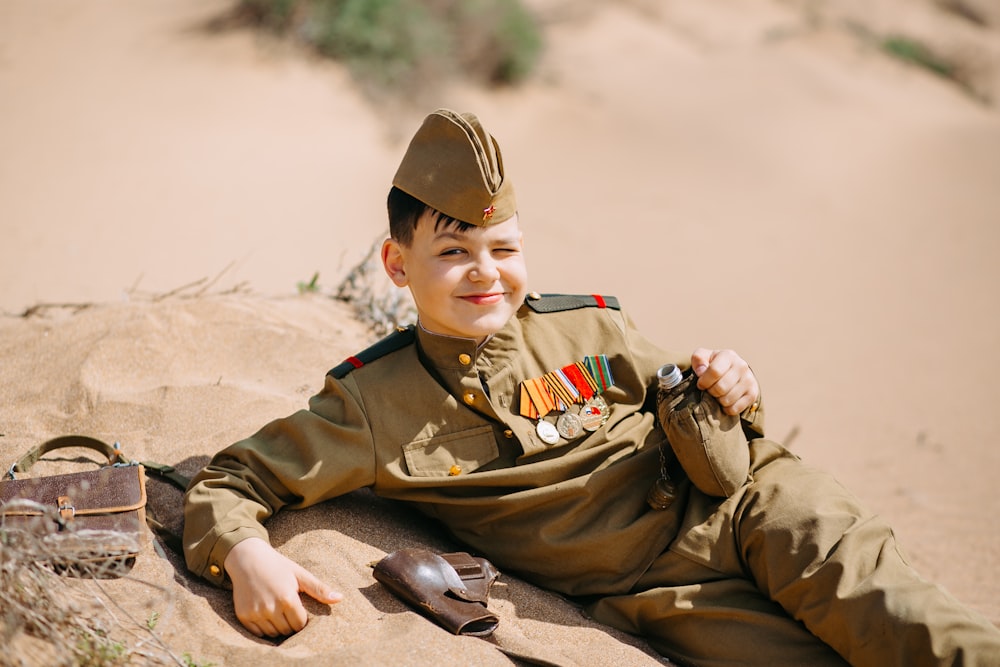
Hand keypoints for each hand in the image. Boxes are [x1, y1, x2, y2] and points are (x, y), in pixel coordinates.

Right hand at [224, 537, 341, 636]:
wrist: (247, 558)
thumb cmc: (278, 565)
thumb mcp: (300, 574)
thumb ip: (319, 589)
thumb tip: (340, 598)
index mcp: (287, 598)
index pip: (300, 624)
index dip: (301, 619)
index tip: (299, 608)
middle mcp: (270, 608)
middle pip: (287, 630)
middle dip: (290, 623)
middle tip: (287, 609)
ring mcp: (255, 613)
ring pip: (272, 633)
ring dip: (277, 626)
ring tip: (277, 610)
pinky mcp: (243, 616)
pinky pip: (257, 633)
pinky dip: (263, 627)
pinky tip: (265, 613)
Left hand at [690, 348, 758, 415]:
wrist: (734, 372)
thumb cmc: (714, 365)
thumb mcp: (703, 358)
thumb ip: (698, 359)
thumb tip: (701, 371)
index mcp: (728, 356)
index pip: (714, 372)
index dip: (704, 381)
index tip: (701, 384)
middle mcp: (741, 366)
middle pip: (720, 388)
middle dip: (711, 391)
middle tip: (710, 390)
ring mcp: (749, 380)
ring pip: (727, 400)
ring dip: (718, 400)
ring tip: (718, 394)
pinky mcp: (752, 394)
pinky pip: (734, 409)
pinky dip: (726, 409)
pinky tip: (725, 401)